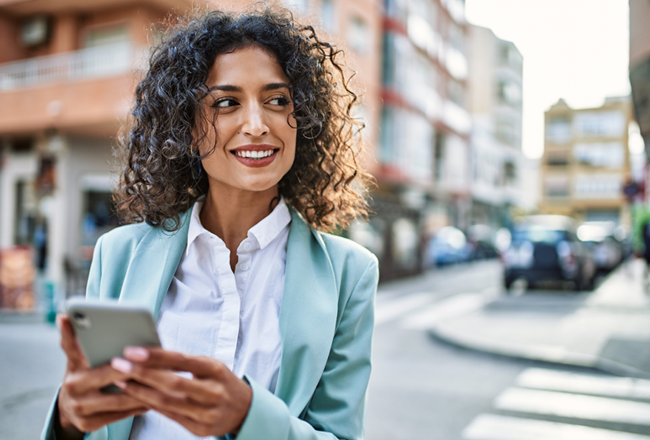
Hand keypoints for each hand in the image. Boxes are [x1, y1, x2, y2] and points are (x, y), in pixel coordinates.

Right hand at [55, 315, 149, 438]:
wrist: (69, 408)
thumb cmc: (82, 374)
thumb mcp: (77, 357)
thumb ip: (75, 339)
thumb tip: (63, 316)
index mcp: (73, 367)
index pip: (80, 350)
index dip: (90, 340)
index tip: (117, 340)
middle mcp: (73, 388)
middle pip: (112, 375)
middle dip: (136, 368)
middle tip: (159, 361)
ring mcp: (81, 409)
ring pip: (120, 399)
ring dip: (144, 390)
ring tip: (165, 380)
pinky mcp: (89, 424)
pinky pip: (121, 414)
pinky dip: (139, 406)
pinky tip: (155, 398)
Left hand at [110, 347, 252, 437]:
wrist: (244, 409)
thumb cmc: (220, 381)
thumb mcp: (210, 366)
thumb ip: (184, 362)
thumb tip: (149, 354)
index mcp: (216, 370)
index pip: (182, 361)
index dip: (156, 356)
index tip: (132, 351)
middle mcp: (213, 392)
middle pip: (172, 383)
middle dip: (142, 373)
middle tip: (118, 365)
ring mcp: (207, 413)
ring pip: (167, 403)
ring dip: (140, 392)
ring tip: (121, 381)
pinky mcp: (200, 429)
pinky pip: (169, 416)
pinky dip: (151, 406)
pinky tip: (136, 397)